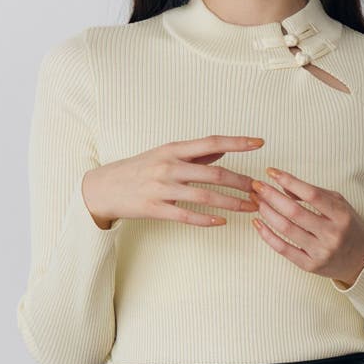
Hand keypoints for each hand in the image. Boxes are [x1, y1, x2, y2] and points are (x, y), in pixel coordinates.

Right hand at [81, 135, 263, 228]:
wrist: (103, 187)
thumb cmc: (138, 169)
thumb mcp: (165, 154)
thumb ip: (194, 154)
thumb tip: (222, 150)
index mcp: (174, 149)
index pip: (212, 142)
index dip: (237, 142)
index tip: (259, 143)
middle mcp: (169, 166)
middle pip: (214, 173)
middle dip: (242, 182)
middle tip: (260, 189)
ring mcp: (162, 188)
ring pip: (205, 196)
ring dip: (232, 203)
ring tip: (250, 208)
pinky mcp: (155, 208)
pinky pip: (186, 215)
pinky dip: (207, 219)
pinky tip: (223, 222)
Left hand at [248, 167, 363, 287]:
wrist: (362, 260)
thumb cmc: (348, 226)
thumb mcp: (339, 204)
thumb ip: (314, 193)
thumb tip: (283, 185)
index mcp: (341, 215)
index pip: (311, 194)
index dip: (289, 181)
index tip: (271, 172)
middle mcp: (332, 234)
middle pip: (294, 211)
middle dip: (271, 196)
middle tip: (257, 186)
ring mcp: (321, 251)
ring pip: (286, 229)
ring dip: (266, 212)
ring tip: (256, 201)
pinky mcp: (310, 265)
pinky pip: (283, 249)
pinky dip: (267, 235)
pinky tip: (257, 223)